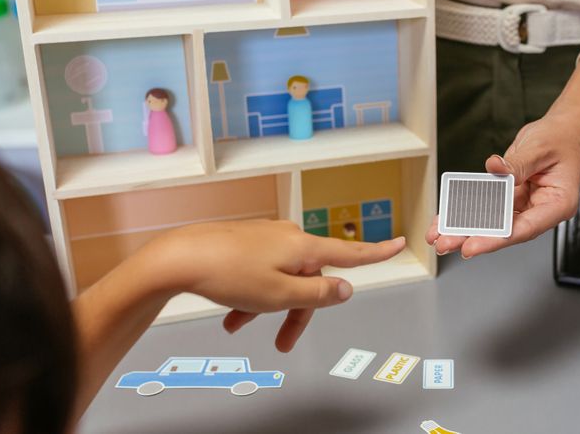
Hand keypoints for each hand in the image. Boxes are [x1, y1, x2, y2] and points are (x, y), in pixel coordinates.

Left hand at [144, 219, 404, 350]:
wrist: (178, 258)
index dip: (378, 252)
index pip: (350, 253)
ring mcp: (265, 238)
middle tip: (283, 342)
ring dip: (268, 306)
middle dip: (297, 311)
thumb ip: (317, 294)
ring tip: (241, 327)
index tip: (401, 243)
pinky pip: (260, 272)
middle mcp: (288, 237)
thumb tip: (345, 288)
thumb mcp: (279, 295)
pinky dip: (252, 294)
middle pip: (309, 278)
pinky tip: (231, 314)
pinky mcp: (245, 242)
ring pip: (281, 278)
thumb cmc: (228, 273)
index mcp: (303, 248)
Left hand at [427, 114, 579, 257]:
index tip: (471, 246)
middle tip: (446, 243)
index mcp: (558, 204)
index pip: (525, 228)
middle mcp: (540, 211)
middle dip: (473, 237)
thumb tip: (495, 169)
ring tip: (438, 235)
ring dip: (464, 229)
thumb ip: (518, 163)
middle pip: (504, 231)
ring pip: (492, 224)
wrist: (561, 131)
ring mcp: (524, 207)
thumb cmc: (559, 140)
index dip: (496, 238)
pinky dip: (466, 212)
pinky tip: (446, 218)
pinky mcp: (510, 199)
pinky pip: (487, 209)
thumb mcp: (540, 148)